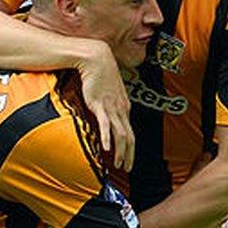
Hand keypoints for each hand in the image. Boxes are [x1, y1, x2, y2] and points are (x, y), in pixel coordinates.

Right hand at [76, 41, 132, 171]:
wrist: (97, 59)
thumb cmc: (101, 73)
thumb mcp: (108, 92)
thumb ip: (109, 103)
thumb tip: (107, 113)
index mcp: (124, 107)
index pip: (130, 132)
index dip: (130, 148)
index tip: (127, 159)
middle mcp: (121, 109)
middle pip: (129, 137)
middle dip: (129, 155)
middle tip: (127, 169)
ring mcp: (111, 107)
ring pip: (121, 134)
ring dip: (121, 152)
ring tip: (118, 164)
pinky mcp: (99, 104)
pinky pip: (106, 124)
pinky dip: (108, 137)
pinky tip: (107, 148)